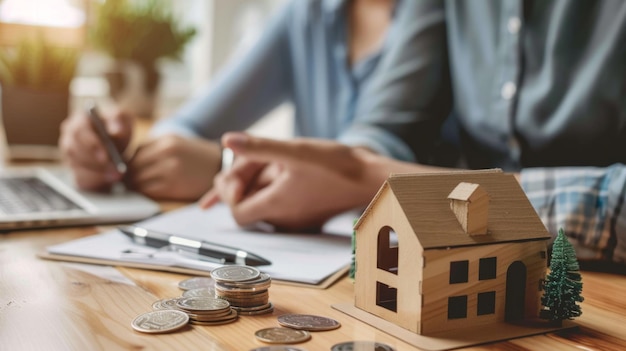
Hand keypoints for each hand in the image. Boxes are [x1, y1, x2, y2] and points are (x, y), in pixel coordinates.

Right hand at [59, 107, 131, 190]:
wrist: (115, 137)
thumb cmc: (115, 124)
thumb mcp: (121, 118)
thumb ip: (119, 120)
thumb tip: (116, 132)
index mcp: (79, 121)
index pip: (79, 132)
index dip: (91, 145)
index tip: (105, 157)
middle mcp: (70, 138)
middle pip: (74, 152)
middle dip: (95, 164)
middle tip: (115, 171)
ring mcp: (70, 155)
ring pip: (76, 168)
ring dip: (96, 175)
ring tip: (116, 177)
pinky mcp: (76, 169)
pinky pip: (80, 180)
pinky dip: (95, 183)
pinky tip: (109, 182)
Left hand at [126, 134, 220, 200]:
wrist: (222, 167)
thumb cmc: (198, 157)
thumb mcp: (177, 142)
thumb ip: (153, 148)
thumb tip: (127, 162)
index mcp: (165, 140)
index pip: (133, 153)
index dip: (127, 164)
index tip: (128, 171)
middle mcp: (166, 152)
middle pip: (132, 166)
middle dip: (128, 176)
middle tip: (129, 182)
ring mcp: (170, 169)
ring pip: (137, 179)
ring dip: (134, 185)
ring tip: (138, 188)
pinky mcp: (174, 186)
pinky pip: (148, 191)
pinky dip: (144, 193)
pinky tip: (149, 192)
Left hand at [199, 132, 389, 230]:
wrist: (371, 178)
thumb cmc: (336, 165)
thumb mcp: (295, 150)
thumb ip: (259, 147)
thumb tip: (226, 140)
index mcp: (277, 206)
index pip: (237, 212)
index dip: (229, 193)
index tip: (236, 170)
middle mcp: (285, 220)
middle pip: (249, 206)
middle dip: (244, 181)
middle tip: (252, 157)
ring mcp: (296, 220)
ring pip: (264, 203)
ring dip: (259, 181)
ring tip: (271, 159)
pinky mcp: (307, 216)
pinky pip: (280, 205)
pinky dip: (274, 188)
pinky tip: (282, 169)